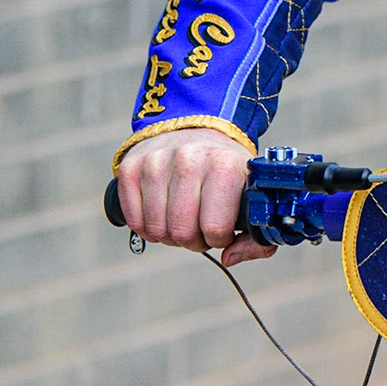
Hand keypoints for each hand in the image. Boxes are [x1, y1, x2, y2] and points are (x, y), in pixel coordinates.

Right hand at [116, 128, 276, 265]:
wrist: (195, 128)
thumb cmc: (225, 169)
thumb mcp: (250, 193)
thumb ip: (256, 235)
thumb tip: (229, 258)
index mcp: (224, 165)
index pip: (214, 227)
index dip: (218, 239)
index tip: (220, 229)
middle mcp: (189, 159)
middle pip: (182, 232)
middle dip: (192, 241)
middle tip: (199, 229)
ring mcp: (156, 162)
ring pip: (156, 229)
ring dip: (169, 236)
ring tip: (182, 220)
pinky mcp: (131, 167)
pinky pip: (133, 220)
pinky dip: (146, 227)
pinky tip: (161, 214)